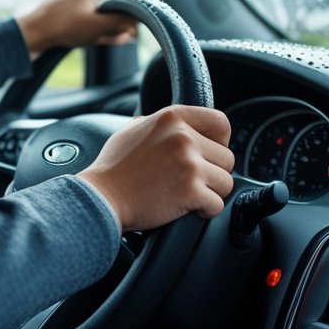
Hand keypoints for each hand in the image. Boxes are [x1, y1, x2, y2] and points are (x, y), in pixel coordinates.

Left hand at [14, 0, 137, 57]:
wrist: (31, 33)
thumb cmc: (62, 30)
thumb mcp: (97, 28)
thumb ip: (120, 21)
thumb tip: (135, 20)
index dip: (133, 6)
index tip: (132, 23)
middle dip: (118, 15)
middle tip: (121, 33)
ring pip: (99, 2)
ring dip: (105, 19)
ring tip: (103, 35)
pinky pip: (85, 5)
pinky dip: (92, 18)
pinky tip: (90, 33)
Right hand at [78, 106, 233, 231]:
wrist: (101, 197)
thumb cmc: (113, 168)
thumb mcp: (133, 130)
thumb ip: (160, 124)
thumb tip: (179, 125)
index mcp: (172, 118)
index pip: (220, 123)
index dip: (220, 141)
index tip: (211, 153)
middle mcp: (183, 137)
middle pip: (227, 158)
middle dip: (213, 173)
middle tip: (191, 180)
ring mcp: (189, 164)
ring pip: (226, 182)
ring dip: (211, 192)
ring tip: (188, 194)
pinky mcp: (190, 191)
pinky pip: (217, 204)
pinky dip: (205, 211)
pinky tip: (187, 208)